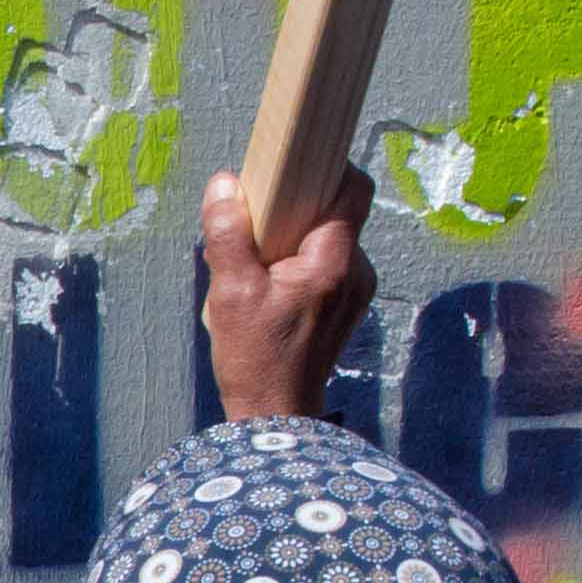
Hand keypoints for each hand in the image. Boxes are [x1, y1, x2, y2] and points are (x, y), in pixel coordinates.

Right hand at [198, 164, 378, 426]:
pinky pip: (329, 266)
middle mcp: (357, 272)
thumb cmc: (256, 359)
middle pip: (339, 212)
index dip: (329, 167)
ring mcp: (356, 291)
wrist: (277, 417)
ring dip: (299, 238)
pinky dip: (303, 263)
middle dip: (301, 206)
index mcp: (334, 261)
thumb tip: (224, 184)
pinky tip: (272, 287)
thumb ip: (228, 235)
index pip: (353, 189)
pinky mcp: (347, 308)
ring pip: (333, 240)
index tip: (295, 165)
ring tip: (261, 263)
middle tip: (261, 221)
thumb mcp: (230, 293)